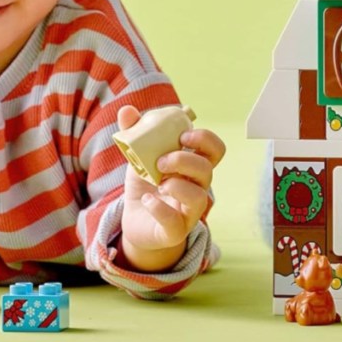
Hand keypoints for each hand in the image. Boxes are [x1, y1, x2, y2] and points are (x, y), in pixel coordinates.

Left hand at [118, 105, 225, 272]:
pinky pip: (175, 222)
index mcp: (193, 166)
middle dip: (185, 160)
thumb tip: (126, 110)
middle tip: (161, 160)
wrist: (136, 220)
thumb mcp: (139, 156)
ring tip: (157, 182)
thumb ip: (135, 133)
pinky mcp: (175, 231)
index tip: (183, 136)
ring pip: (199, 197)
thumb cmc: (146, 184)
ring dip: (177, 184)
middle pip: (208, 170)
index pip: (215, 150)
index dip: (205, 139)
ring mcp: (189, 211)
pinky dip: (160, 208)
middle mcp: (197, 187)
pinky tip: (147, 200)